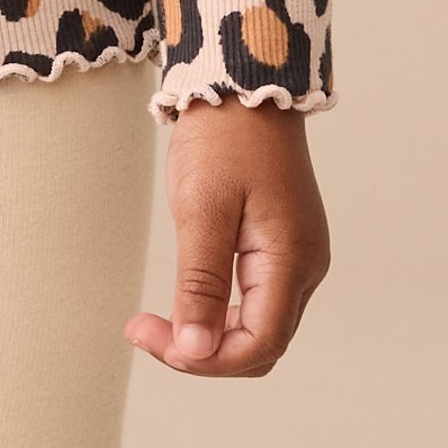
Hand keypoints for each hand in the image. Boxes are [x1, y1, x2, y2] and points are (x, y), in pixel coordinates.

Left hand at [126, 100, 329, 376]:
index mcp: (290, 260)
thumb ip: (201, 284)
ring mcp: (295, 260)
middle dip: (201, 354)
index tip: (148, 335)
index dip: (203, 359)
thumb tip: (197, 350)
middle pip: (259, 347)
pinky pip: (254, 305)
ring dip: (207, 339)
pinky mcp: (280, 250)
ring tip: (155, 322)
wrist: (242, 88)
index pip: (257, 346)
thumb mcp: (202, 210)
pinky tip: (182, 304)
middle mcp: (303, 268)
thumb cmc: (224, 139)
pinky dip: (216, 317)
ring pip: (257, 331)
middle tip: (143, 331)